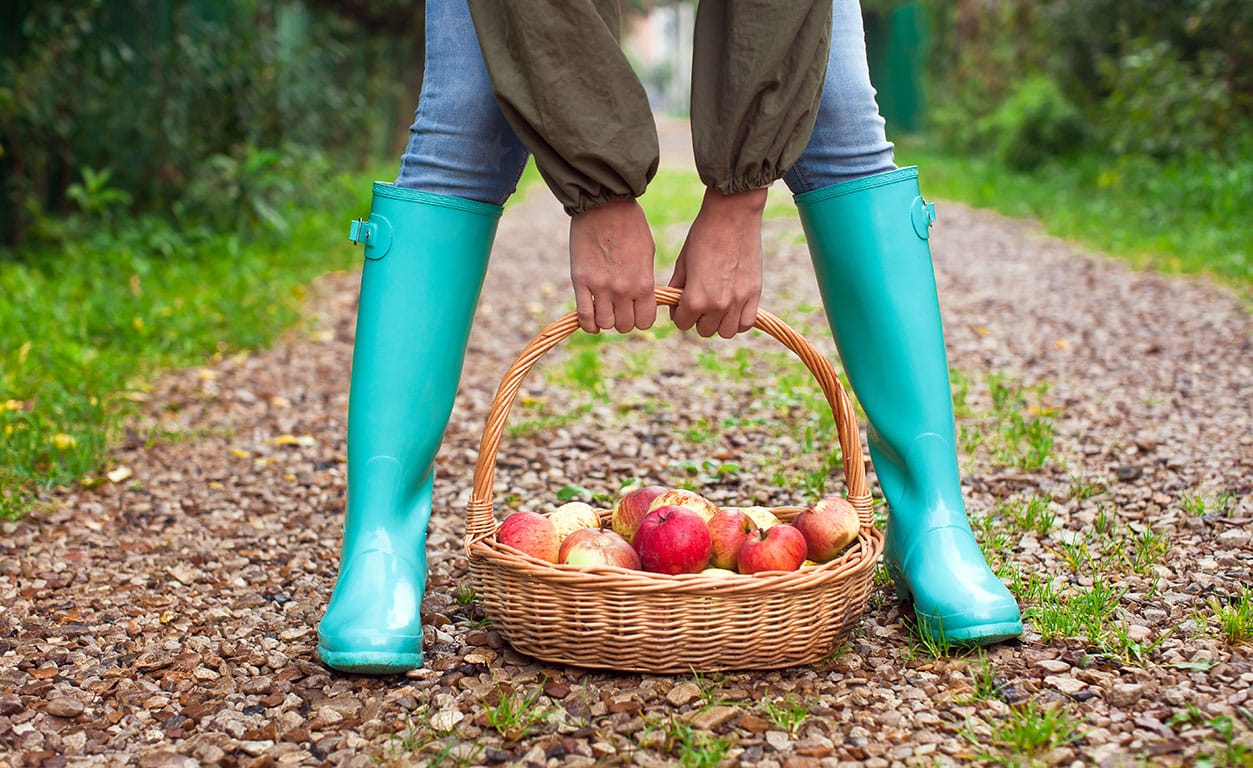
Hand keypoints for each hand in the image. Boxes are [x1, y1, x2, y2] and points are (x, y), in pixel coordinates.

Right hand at [569, 199, 657, 333]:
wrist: (604, 205)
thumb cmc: (630, 225)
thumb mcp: (647, 254)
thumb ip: (644, 281)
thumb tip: (642, 300)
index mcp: (643, 283)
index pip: (644, 322)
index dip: (640, 319)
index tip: (635, 310)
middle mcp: (623, 290)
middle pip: (624, 325)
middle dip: (622, 320)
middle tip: (619, 308)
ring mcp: (601, 287)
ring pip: (604, 324)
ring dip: (605, 320)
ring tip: (604, 309)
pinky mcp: (581, 282)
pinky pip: (584, 316)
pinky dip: (588, 323)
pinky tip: (591, 320)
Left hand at [667, 186, 765, 337]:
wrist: (732, 215)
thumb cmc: (703, 235)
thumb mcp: (682, 263)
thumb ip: (678, 289)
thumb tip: (675, 306)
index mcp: (695, 299)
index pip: (682, 323)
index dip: (680, 312)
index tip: (682, 301)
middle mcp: (718, 305)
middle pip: (704, 330)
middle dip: (698, 317)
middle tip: (700, 299)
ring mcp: (738, 301)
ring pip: (725, 331)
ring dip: (718, 321)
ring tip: (716, 304)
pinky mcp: (754, 294)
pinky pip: (746, 323)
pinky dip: (737, 320)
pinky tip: (732, 306)